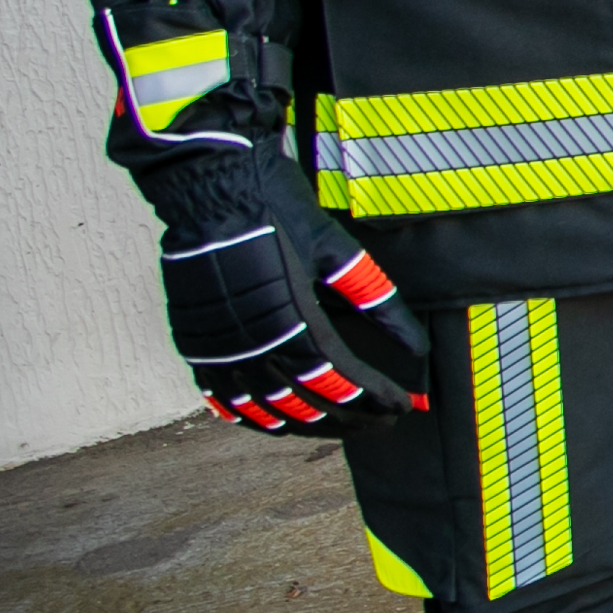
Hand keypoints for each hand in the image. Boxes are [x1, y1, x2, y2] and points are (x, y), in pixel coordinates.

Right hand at [135, 152, 430, 435]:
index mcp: (294, 320)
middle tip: (381, 422)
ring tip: (339, 427)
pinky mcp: (195, 343)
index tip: (403, 405)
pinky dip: (251, 416)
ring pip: (266, 408)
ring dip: (307, 424)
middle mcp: (253, 343)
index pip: (342, 379)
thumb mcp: (336, 251)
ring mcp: (219, 347)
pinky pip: (223, 398)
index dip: (375, 396)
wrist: (209, 185)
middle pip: (307, 402)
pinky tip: (273, 422)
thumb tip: (416, 344)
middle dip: (351, 417)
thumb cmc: (276, 210)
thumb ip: (377, 301)